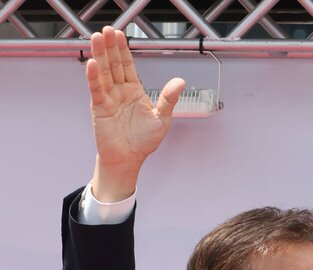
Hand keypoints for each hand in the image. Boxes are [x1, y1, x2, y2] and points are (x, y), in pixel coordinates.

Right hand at [86, 27, 183, 201]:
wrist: (129, 158)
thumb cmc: (145, 140)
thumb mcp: (162, 118)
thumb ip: (169, 99)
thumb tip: (181, 82)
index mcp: (134, 91)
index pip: (127, 65)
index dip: (124, 50)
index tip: (120, 34)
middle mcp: (120, 91)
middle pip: (114, 65)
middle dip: (110, 47)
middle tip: (106, 30)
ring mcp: (108, 98)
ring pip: (103, 73)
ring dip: (100, 55)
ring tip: (96, 38)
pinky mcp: (100, 108)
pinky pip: (97, 89)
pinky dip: (94, 77)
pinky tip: (93, 63)